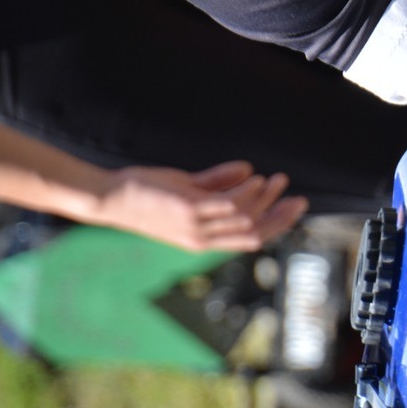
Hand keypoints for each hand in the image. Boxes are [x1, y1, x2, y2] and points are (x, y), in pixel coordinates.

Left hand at [88, 160, 306, 251]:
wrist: (109, 198)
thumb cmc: (145, 194)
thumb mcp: (186, 190)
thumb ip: (216, 182)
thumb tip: (248, 170)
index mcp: (203, 238)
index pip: (251, 238)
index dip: (277, 223)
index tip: (295, 205)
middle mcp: (202, 238)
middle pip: (254, 234)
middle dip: (280, 217)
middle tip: (298, 198)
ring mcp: (195, 226)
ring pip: (244, 219)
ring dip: (264, 198)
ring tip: (275, 179)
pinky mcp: (187, 211)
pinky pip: (226, 205)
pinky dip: (245, 192)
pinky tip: (253, 177)